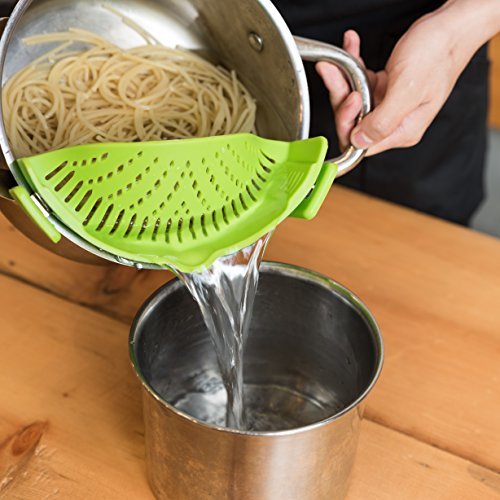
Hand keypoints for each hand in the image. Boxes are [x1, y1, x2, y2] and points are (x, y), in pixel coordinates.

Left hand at [317, 0, 499, 155]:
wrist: (452, 26)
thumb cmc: (438, 54)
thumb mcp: (408, 90)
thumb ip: (382, 122)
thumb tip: (359, 143)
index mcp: (403, 131)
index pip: (362, 144)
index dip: (347, 123)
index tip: (349, 96)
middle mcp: (394, 122)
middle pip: (353, 121)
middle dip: (341, 96)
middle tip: (333, 71)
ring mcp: (388, 105)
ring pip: (353, 100)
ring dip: (343, 77)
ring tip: (339, 57)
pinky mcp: (385, 88)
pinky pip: (361, 81)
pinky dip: (353, 64)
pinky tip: (352, 46)